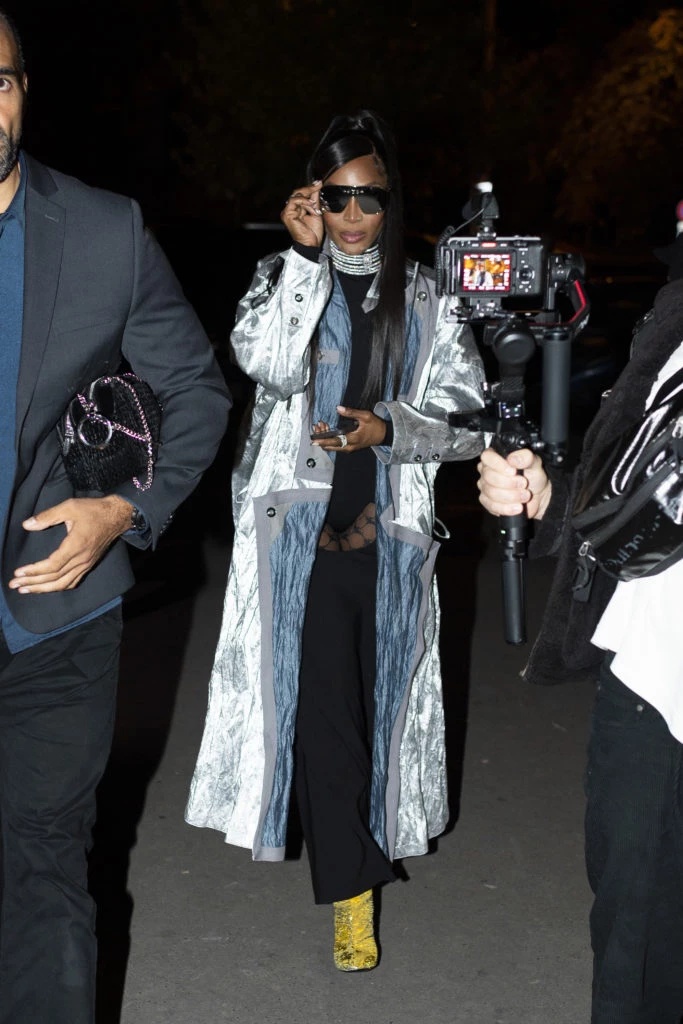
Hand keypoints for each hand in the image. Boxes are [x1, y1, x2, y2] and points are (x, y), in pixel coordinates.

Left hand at [9, 496, 134, 593]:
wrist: (118, 516)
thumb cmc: (93, 510)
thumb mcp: (70, 507)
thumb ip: (47, 516)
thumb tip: (27, 525)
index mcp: (76, 545)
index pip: (52, 565)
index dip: (34, 571)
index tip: (18, 573)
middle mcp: (82, 559)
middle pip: (55, 578)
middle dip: (33, 583)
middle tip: (14, 585)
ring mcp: (87, 564)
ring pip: (63, 584)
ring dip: (43, 589)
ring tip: (26, 590)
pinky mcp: (89, 565)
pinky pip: (73, 582)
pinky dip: (59, 587)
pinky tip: (48, 588)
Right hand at [281, 181, 323, 246]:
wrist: (311, 244)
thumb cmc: (313, 232)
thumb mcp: (316, 212)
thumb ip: (315, 200)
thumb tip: (317, 186)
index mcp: (297, 209)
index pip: (302, 194)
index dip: (310, 188)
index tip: (319, 182)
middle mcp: (291, 209)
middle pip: (298, 192)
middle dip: (309, 188)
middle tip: (318, 184)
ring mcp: (287, 212)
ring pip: (296, 195)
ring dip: (308, 199)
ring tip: (315, 206)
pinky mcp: (287, 214)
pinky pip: (294, 201)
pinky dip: (303, 201)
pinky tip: (310, 205)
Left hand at [311, 405, 386, 452]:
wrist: (383, 435)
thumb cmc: (375, 426)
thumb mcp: (365, 416)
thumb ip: (351, 412)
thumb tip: (338, 408)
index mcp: (353, 439)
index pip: (334, 442)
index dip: (323, 441)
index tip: (314, 440)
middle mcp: (349, 446)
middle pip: (330, 446)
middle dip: (321, 437)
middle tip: (318, 425)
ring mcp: (348, 448)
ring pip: (332, 446)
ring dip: (325, 438)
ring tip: (321, 425)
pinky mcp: (348, 447)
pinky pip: (336, 445)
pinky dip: (329, 438)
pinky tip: (327, 429)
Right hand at [477, 447, 551, 519]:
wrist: (538, 496)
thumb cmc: (533, 477)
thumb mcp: (534, 463)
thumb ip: (526, 457)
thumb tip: (513, 459)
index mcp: (495, 457)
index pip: (487, 457)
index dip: (499, 465)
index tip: (513, 471)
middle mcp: (487, 471)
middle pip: (489, 477)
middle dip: (509, 483)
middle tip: (524, 484)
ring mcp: (485, 487)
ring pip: (491, 493)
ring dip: (512, 496)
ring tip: (525, 496)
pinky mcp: (487, 502)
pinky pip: (492, 506)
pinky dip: (507, 508)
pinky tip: (518, 506)